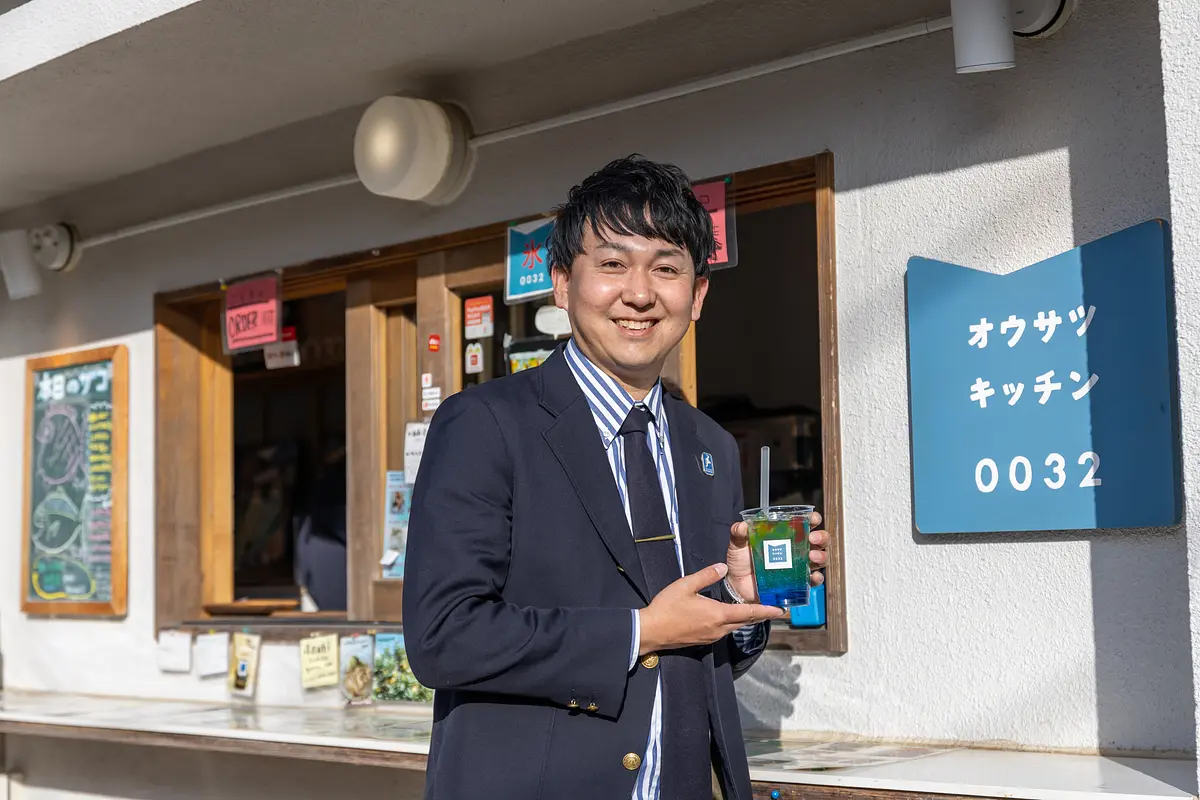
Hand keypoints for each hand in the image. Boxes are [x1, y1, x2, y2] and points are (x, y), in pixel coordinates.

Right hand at [638, 564, 785, 654]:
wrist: (651, 631)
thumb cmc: (667, 607)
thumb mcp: (685, 585)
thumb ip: (706, 576)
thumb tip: (724, 567)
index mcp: (718, 614)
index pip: (749, 612)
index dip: (767, 610)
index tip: (782, 610)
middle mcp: (719, 628)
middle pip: (746, 621)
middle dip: (761, 615)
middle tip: (774, 609)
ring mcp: (712, 636)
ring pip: (735, 626)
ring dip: (747, 619)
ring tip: (756, 610)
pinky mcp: (704, 640)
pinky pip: (725, 630)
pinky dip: (733, 622)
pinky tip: (730, 616)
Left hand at [727, 511, 826, 603]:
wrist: (736, 587)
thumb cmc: (740, 562)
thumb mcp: (738, 544)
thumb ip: (738, 532)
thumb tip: (742, 526)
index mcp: (784, 535)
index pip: (804, 523)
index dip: (813, 519)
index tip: (813, 518)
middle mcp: (795, 549)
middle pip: (818, 540)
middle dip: (821, 537)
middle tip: (813, 538)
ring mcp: (798, 567)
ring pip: (820, 559)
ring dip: (821, 556)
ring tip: (812, 556)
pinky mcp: (797, 583)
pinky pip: (813, 581)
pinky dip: (816, 578)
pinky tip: (812, 576)